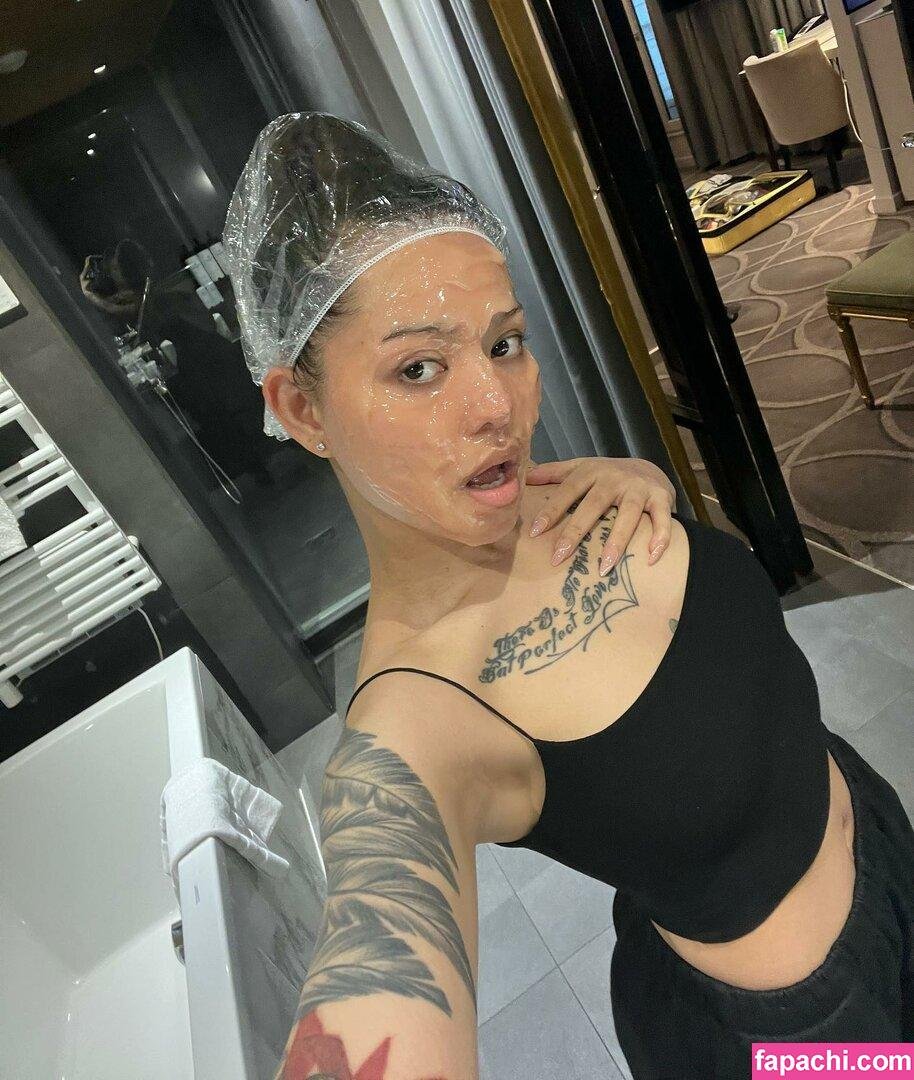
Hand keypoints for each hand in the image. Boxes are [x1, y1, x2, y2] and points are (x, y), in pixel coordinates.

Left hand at [525, 456, 676, 574]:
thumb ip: (554, 473)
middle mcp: (615, 478)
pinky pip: (663, 519)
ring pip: (628, 514)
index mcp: (591, 471)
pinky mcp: (662, 498)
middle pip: (594, 505)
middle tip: (559, 556)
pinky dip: (660, 537)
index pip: (568, 490)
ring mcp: (639, 488)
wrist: (649, 468)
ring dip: (617, 541)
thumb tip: (525, 478)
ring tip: (605, 567)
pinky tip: (651, 557)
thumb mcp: (581, 468)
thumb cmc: (607, 476)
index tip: (535, 532)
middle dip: (576, 531)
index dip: (552, 510)